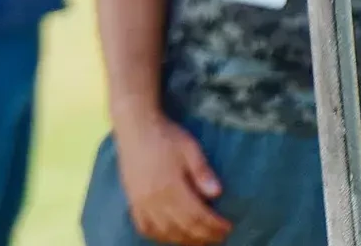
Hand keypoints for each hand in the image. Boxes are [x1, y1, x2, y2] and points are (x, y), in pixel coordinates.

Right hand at [115, 116, 230, 244]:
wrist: (135, 125)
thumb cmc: (166, 135)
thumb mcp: (190, 148)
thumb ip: (202, 172)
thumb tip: (217, 193)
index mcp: (171, 186)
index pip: (198, 216)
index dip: (215, 225)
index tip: (229, 227)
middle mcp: (154, 199)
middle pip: (184, 228)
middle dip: (205, 235)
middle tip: (220, 236)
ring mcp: (141, 202)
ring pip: (165, 232)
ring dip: (184, 239)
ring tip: (200, 239)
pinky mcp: (132, 200)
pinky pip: (144, 227)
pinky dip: (158, 236)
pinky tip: (171, 235)